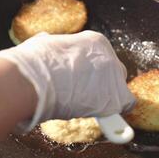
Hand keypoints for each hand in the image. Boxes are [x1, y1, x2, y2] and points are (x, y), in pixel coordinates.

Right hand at [0, 30, 134, 130]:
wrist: (33, 80)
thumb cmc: (33, 63)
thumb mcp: (44, 44)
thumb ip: (53, 46)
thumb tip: (46, 44)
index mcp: (94, 41)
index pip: (101, 58)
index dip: (92, 72)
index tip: (82, 81)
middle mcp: (109, 56)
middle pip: (113, 72)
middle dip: (102, 83)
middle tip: (85, 93)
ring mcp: (114, 77)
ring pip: (119, 89)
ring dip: (106, 98)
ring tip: (89, 106)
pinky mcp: (115, 98)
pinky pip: (125, 105)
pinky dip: (116, 112)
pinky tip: (105, 116)